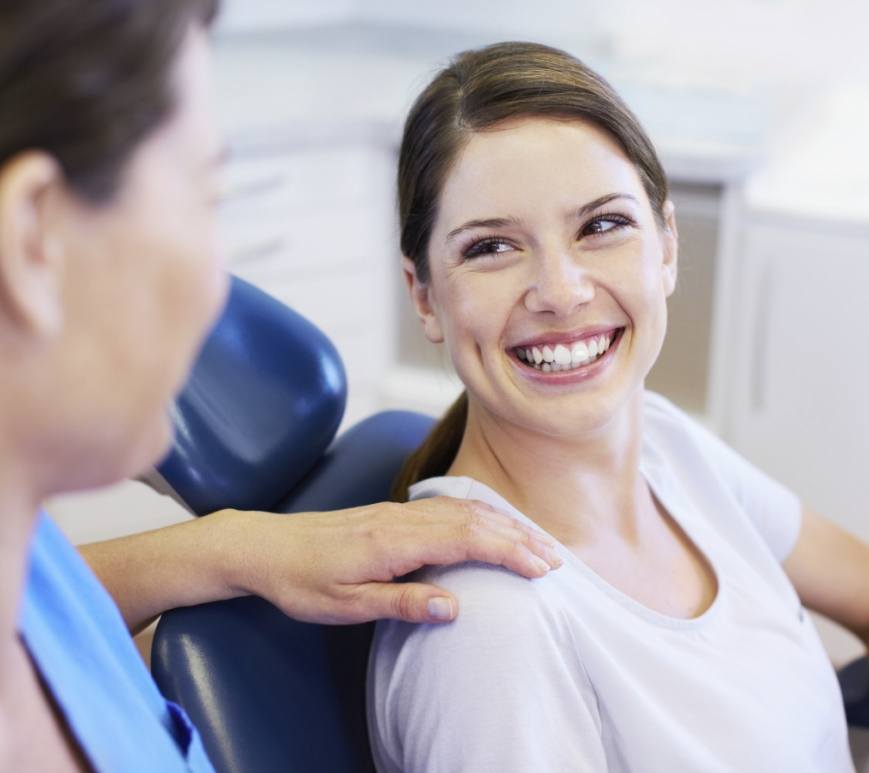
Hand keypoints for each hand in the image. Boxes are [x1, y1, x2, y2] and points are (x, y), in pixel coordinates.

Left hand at [215, 498, 562, 624]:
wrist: (266, 546)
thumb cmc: (301, 581)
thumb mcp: (344, 604)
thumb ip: (400, 603)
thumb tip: (454, 606)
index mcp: (394, 541)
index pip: (467, 539)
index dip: (509, 551)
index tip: (542, 568)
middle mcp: (402, 519)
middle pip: (474, 519)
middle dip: (518, 537)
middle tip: (556, 559)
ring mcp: (398, 511)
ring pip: (463, 509)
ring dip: (503, 523)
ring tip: (536, 542)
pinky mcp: (393, 513)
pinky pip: (446, 506)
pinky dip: (479, 514)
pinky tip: (490, 523)